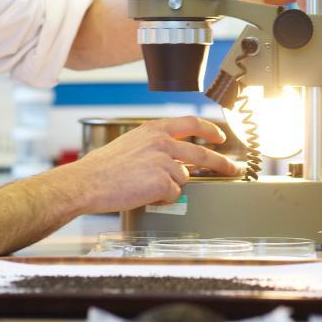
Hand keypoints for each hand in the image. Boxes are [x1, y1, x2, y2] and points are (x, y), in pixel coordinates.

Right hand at [55, 116, 238, 213]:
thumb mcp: (131, 144)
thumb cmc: (103, 168)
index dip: (210, 130)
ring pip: (184, 177)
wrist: (88, 182)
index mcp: (154, 129)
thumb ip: (154, 146)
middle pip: (202, 152)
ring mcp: (165, 161)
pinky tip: (144, 194)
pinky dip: (162, 198)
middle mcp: (162, 142)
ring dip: (171, 185)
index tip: (220, 137)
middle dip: (222, 163)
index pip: (191, 123)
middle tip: (232, 169)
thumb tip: (175, 159)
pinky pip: (174, 194)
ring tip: (145, 186)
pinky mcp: (164, 182)